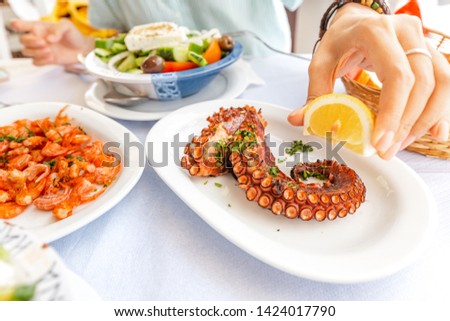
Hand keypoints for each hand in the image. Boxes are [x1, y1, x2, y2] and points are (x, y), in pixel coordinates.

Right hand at [9, 19, 93, 65]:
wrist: (82, 49)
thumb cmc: (73, 35)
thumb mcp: (68, 27)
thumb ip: (58, 29)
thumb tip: (49, 38)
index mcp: (39, 28)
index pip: (23, 25)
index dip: (17, 25)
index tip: (18, 26)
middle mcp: (37, 38)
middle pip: (22, 40)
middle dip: (30, 41)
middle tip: (44, 43)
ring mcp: (40, 50)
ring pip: (26, 51)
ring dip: (35, 52)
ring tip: (49, 51)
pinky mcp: (45, 60)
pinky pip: (35, 62)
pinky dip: (41, 61)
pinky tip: (51, 58)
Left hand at [288, 3, 449, 159]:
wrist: (357, 22)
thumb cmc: (340, 42)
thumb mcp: (321, 63)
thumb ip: (314, 93)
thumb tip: (299, 120)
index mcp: (375, 32)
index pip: (396, 76)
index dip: (392, 112)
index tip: (380, 142)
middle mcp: (405, 32)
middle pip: (421, 83)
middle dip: (405, 124)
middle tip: (386, 151)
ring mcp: (422, 40)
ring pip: (440, 84)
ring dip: (423, 121)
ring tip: (399, 146)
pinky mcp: (430, 52)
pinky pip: (446, 83)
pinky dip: (440, 111)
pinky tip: (435, 132)